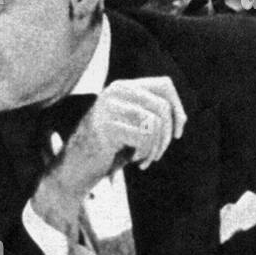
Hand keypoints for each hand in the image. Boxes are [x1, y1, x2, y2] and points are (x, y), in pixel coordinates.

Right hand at [30, 77, 186, 232]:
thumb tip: (181, 117)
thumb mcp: (130, 127)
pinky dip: (146, 153)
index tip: (177, 133)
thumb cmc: (106, 151)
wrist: (73, 170)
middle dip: (167, 135)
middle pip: (163, 106)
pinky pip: (145, 136)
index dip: (178, 109)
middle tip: (157, 154)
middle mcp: (115, 91)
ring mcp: (109, 107)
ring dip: (157, 147)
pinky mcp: (107, 126)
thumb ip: (150, 114)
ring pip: (156, 122)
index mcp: (121, 87)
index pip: (165, 85)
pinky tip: (135, 162)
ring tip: (146, 159)